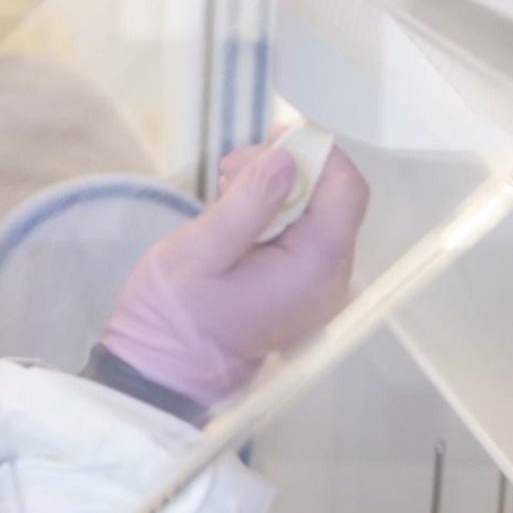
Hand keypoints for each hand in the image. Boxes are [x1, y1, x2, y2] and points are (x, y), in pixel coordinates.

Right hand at [99, 139, 370, 405]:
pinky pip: (305, 230)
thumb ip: (247, 205)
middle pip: (334, 194)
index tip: (267, 144)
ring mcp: (319, 284)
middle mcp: (330, 278)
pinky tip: (237, 215)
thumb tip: (287, 159)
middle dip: (287, 168)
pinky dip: (275, 211)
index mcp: (313, 268)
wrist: (166, 369)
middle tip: (230, 172)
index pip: (346, 188)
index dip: (314, 154)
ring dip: (277, 187)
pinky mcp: (303, 284)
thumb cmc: (175, 317)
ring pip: (319, 208)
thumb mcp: (200, 252)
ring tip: (227, 193)